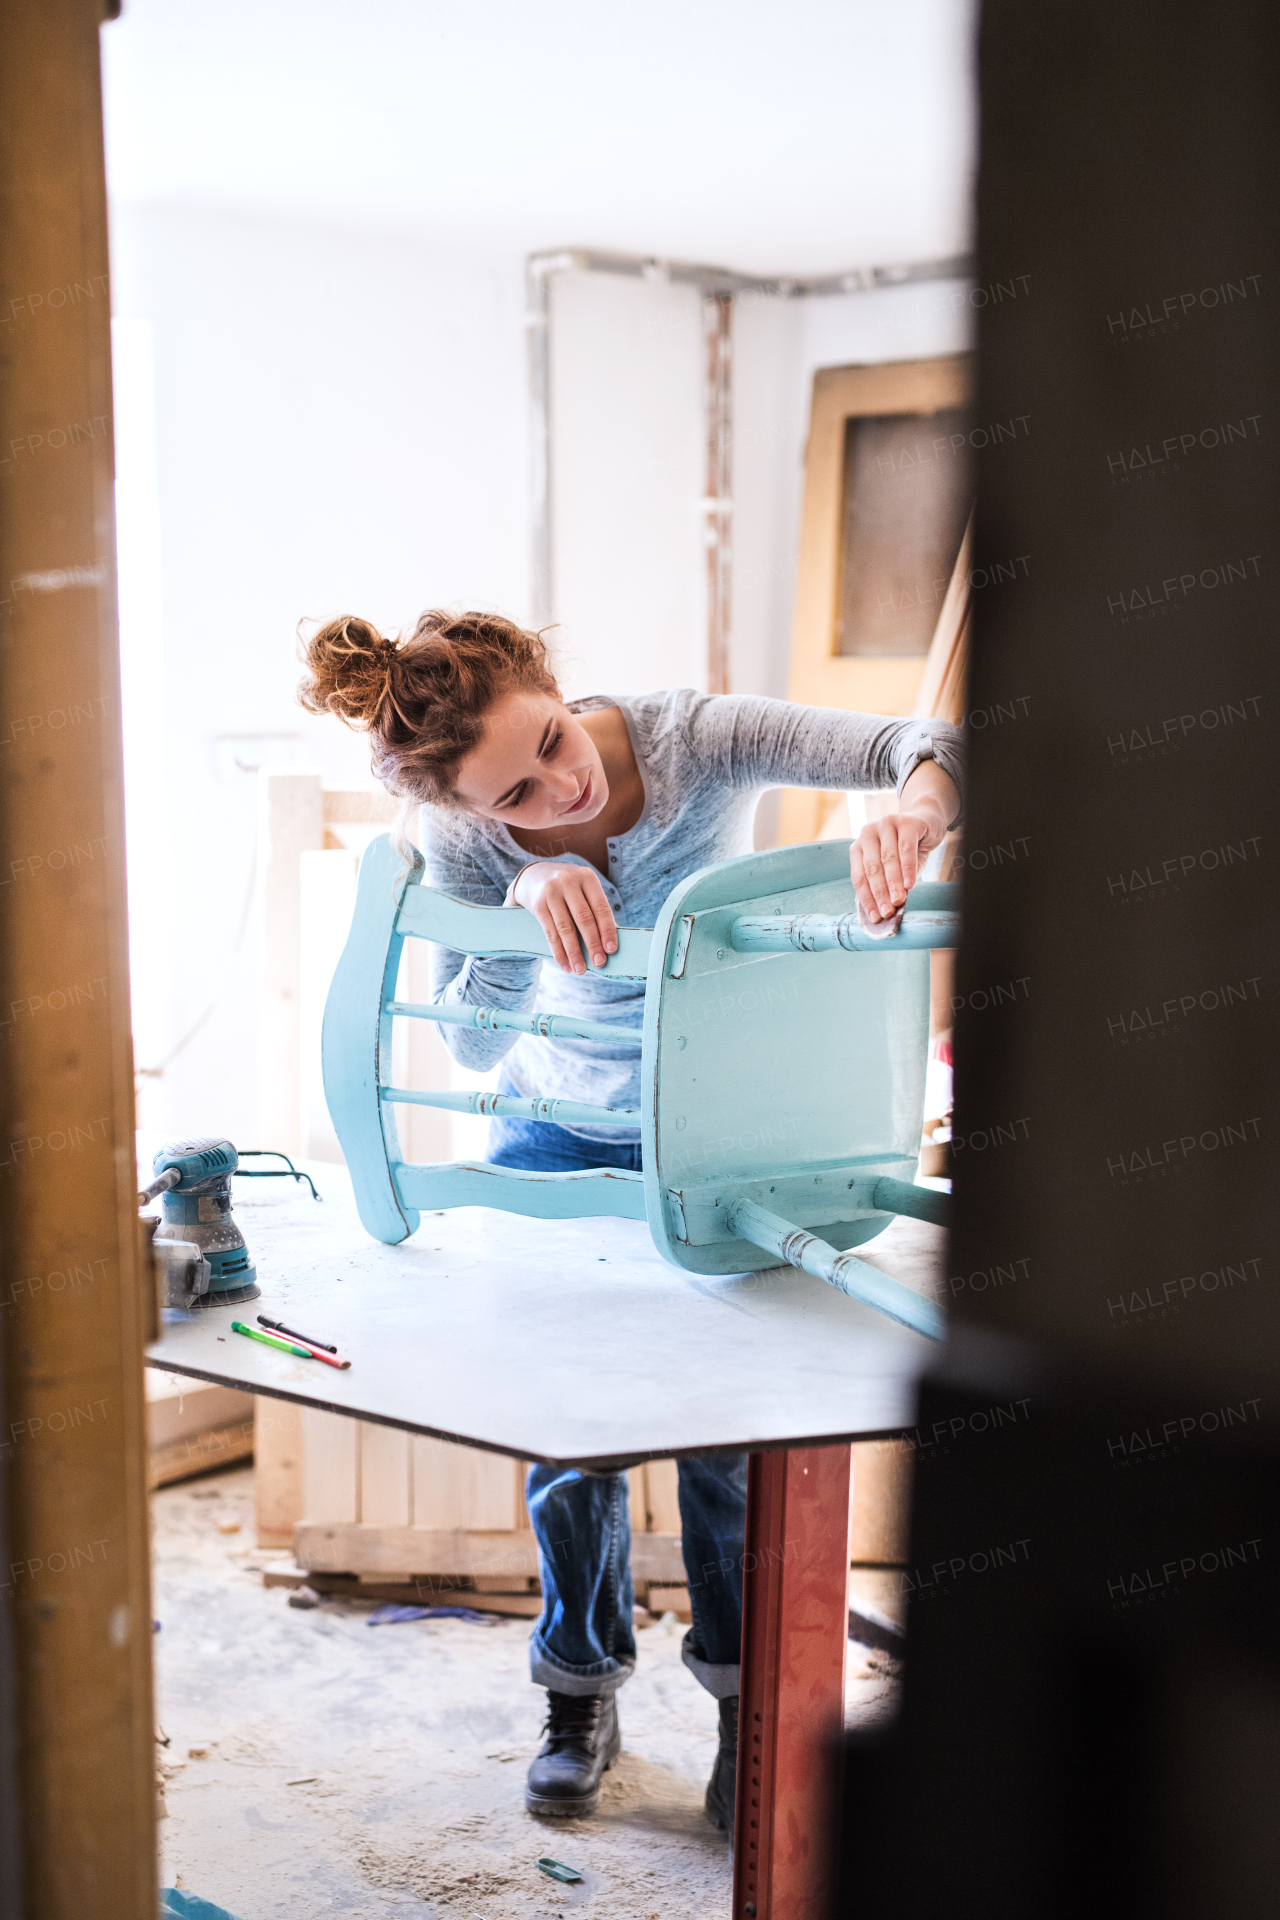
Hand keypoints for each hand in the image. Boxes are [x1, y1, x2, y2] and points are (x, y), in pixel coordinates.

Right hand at [512, 862, 618, 974]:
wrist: (533, 875)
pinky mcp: (537, 904)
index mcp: (587, 877)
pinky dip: (558, 952)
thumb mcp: (584, 890)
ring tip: (580, 970)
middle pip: (584, 918)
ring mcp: (551, 892)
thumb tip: (610, 943)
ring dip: (574, 953)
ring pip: (565, 928)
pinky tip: (565, 965)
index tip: (612, 950)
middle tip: (599, 963)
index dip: (607, 930)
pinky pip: (550, 933)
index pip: (601, 907)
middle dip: (593, 944)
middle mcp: (568, 882)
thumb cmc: (569, 888)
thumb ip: (596, 910)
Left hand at [850, 810, 943, 924]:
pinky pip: (906, 848)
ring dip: (893, 883)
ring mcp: (885, 824)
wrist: (927, 822)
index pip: (859, 876)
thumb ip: (890, 885)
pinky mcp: (905, 821)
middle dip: (879, 893)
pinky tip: (910, 884)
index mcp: (859, 846)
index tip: (875, 917)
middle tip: (887, 912)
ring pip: (888, 859)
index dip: (866, 899)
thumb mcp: (896, 869)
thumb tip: (888, 911)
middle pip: (872, 869)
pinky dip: (908, 868)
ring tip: (898, 901)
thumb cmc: (909, 850)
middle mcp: (868, 833)